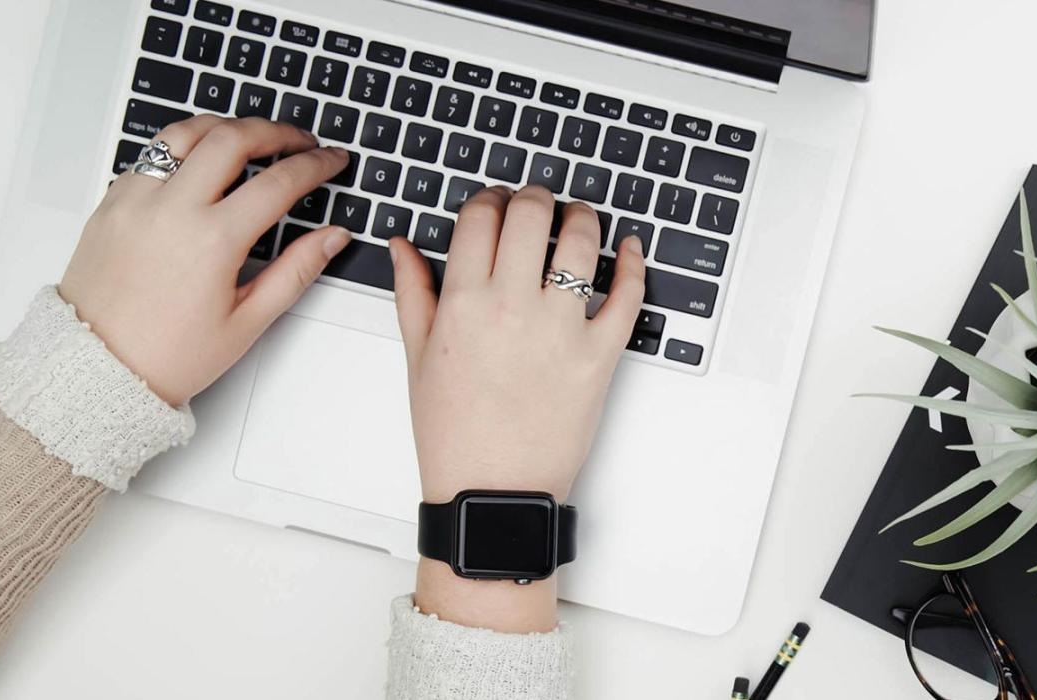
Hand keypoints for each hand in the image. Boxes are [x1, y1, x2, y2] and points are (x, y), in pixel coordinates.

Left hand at [59, 116, 351, 404]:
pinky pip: (152, 156)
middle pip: (233, 138)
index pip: (279, 181)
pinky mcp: (111, 203)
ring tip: (250, 137)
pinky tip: (201, 164)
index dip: (315, 165)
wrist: (96, 369)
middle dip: (276, 131)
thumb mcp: (247, 321)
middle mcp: (171, 209)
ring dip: (225, 127)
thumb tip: (331, 237)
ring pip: (186, 133)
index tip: (331, 160)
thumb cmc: (167, 355)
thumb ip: (296, 271)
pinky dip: (184, 149)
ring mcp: (136, 200)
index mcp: (212, 241)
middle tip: (299, 140)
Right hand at [390, 185, 645, 631]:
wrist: (492, 492)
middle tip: (538, 204)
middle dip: (535, 197)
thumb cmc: (454, 433)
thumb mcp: (418, 358)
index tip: (496, 204)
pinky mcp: (601, 355)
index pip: (481, 216)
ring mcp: (561, 329)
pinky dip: (633, 263)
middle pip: (531, 214)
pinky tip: (628, 249)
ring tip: (579, 219)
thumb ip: (413, 292)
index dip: (490, 199)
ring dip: (582, 217)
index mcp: (463, 302)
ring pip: (581, 241)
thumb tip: (403, 245)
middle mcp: (512, 306)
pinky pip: (627, 295)